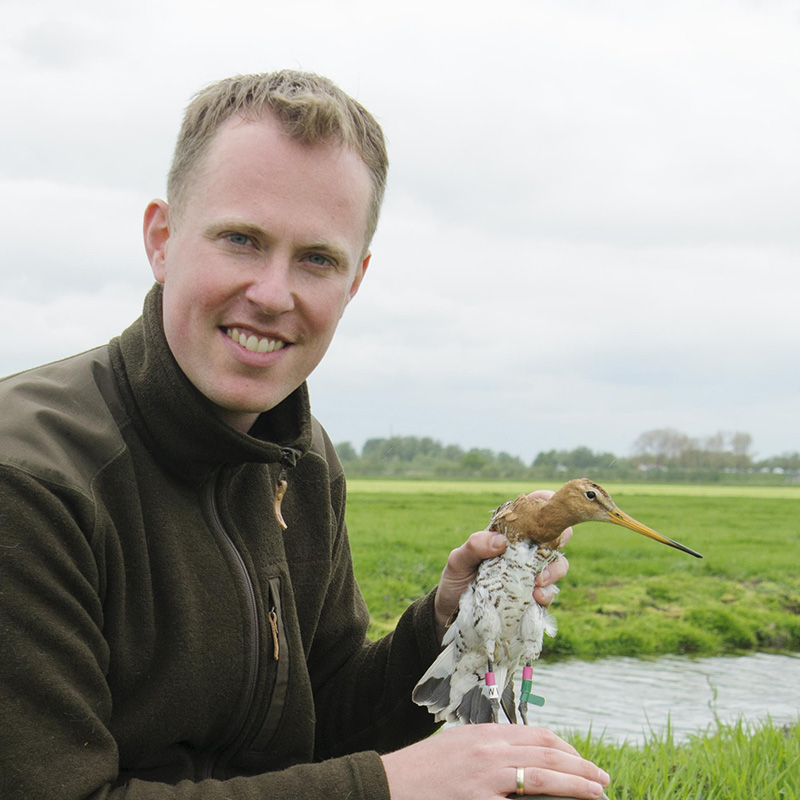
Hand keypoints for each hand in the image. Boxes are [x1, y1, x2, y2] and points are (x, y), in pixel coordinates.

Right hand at [381, 724, 609, 799]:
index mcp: (486, 734)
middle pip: (547, 753)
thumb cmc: (423, 769)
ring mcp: (485, 775)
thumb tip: (519, 759)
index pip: (537, 736)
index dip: (565, 748)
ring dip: (576, 784)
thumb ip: (489, 751)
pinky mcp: (478, 799)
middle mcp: (490, 749)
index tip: (580, 761)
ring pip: (543, 775)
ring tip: (598, 793)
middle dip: (580, 766)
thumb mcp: (459, 748)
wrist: (390, 783)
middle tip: (602, 779)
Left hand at [433, 490, 571, 639]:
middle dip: (561, 536)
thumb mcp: (458, 559)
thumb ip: (474, 545)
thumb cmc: (457, 578)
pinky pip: (551, 592)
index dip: (545, 502)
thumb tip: (501, 541)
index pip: (533, 510)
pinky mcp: (534, 597)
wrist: (453, 613)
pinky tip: (535, 597)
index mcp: (509, 533)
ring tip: (537, 581)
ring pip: (558, 564)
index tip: (547, 506)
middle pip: (557, 534)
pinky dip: (547, 593)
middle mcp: (525, 550)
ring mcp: (532, 573)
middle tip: (549, 547)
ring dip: (554, 570)